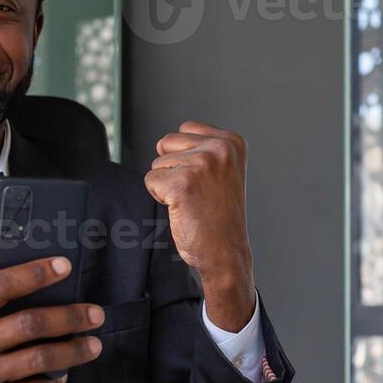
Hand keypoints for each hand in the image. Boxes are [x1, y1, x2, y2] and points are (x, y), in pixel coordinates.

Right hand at [0, 257, 104, 382]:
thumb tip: (1, 280)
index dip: (34, 274)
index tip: (62, 267)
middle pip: (29, 324)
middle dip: (69, 317)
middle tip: (94, 314)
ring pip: (38, 359)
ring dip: (72, 350)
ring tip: (92, 344)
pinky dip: (53, 382)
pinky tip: (62, 375)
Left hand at [144, 121, 255, 330]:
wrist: (225, 253)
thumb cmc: (220, 217)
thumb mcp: (223, 171)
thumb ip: (203, 148)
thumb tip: (163, 142)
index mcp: (232, 142)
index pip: (185, 129)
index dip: (185, 157)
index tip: (206, 180)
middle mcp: (219, 148)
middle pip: (167, 143)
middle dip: (174, 169)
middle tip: (197, 193)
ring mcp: (201, 164)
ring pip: (157, 164)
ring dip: (168, 186)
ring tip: (193, 202)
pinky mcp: (182, 183)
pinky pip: (151, 181)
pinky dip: (161, 198)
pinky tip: (183, 209)